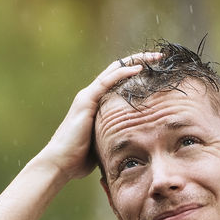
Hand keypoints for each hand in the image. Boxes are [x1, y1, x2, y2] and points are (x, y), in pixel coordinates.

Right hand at [38, 53, 160, 181]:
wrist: (60, 163)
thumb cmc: (79, 158)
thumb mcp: (104, 141)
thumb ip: (115, 135)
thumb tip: (133, 142)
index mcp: (95, 103)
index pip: (117, 80)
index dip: (136, 72)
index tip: (156, 70)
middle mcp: (90, 95)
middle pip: (117, 70)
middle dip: (139, 61)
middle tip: (159, 57)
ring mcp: (87, 96)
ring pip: (114, 70)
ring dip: (135, 61)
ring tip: (154, 57)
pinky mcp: (86, 101)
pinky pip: (107, 81)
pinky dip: (123, 72)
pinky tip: (138, 69)